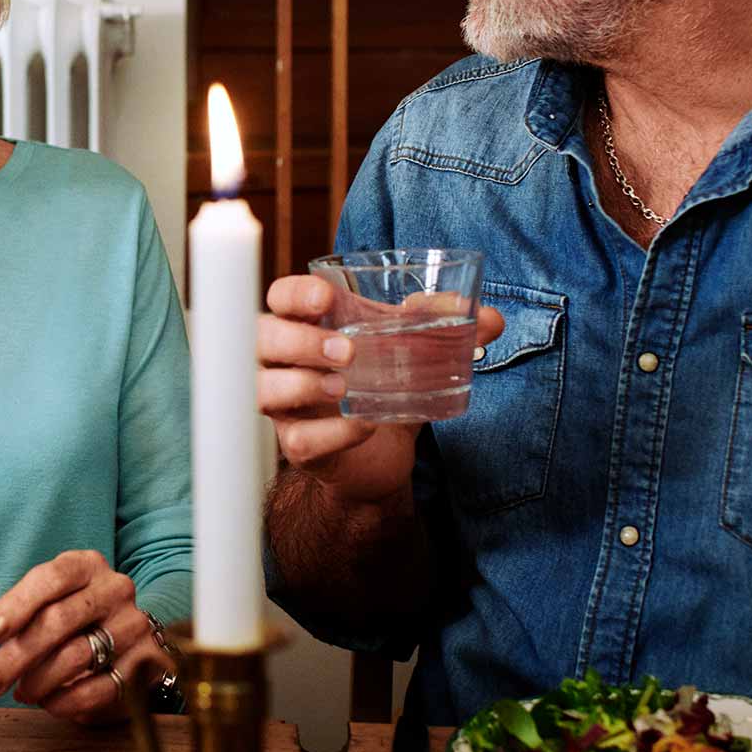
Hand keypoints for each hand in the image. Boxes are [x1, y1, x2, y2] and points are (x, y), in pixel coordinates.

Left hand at [0, 550, 169, 724]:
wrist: (131, 634)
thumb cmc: (77, 616)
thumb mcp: (53, 599)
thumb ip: (24, 612)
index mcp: (87, 565)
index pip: (50, 578)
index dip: (14, 607)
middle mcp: (115, 589)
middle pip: (58, 620)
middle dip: (16, 657)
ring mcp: (133, 624)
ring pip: (76, 655)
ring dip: (38, 681)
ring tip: (21, 693)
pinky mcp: (146, 662)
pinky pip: (99, 688)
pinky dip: (65, 701)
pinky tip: (49, 703)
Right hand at [257, 275, 502, 501]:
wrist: (379, 456)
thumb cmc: (380, 386)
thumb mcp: (410, 350)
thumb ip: (445, 328)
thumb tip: (490, 316)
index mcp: (306, 327)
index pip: (278, 298)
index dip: (294, 294)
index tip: (327, 298)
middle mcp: (284, 364)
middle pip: (261, 340)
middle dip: (299, 341)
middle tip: (347, 349)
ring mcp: (287, 408)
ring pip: (264, 390)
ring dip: (303, 384)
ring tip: (344, 386)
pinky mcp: (300, 448)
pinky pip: (300, 440)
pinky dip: (333, 432)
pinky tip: (363, 425)